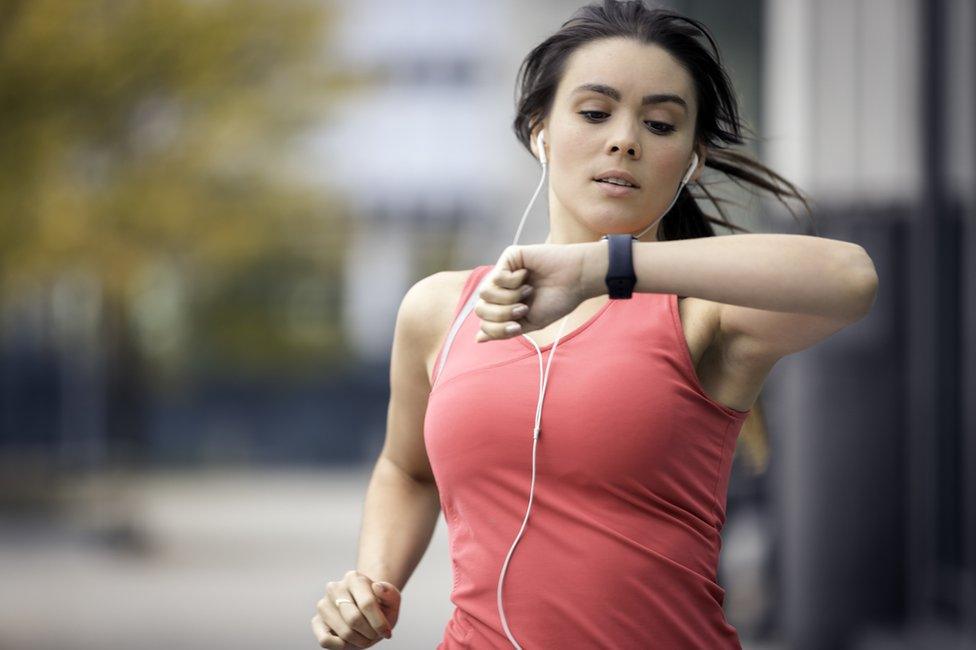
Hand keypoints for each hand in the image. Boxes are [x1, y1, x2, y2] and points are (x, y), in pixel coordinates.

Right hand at [311, 570, 400, 647]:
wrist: (365, 611)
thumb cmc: (380, 606)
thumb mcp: (392, 600)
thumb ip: (390, 593)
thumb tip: (377, 587)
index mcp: (353, 578)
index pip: (367, 604)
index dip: (379, 623)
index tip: (387, 632)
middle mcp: (334, 588)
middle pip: (354, 619)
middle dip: (370, 632)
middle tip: (375, 634)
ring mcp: (323, 604)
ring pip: (343, 632)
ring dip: (359, 640)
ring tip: (365, 636)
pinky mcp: (316, 621)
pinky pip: (325, 640)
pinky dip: (341, 646)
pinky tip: (349, 640)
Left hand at [474, 243, 591, 342]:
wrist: (575, 281)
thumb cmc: (557, 302)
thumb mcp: (528, 323)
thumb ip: (503, 331)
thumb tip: (478, 338)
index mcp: (505, 304)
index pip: (484, 321)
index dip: (497, 328)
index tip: (518, 326)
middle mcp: (501, 288)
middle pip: (480, 308)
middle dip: (502, 313)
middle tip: (523, 308)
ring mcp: (504, 271)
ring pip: (484, 293)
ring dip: (508, 297)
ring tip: (527, 291)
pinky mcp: (509, 257)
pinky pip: (496, 276)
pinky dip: (513, 281)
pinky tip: (527, 275)